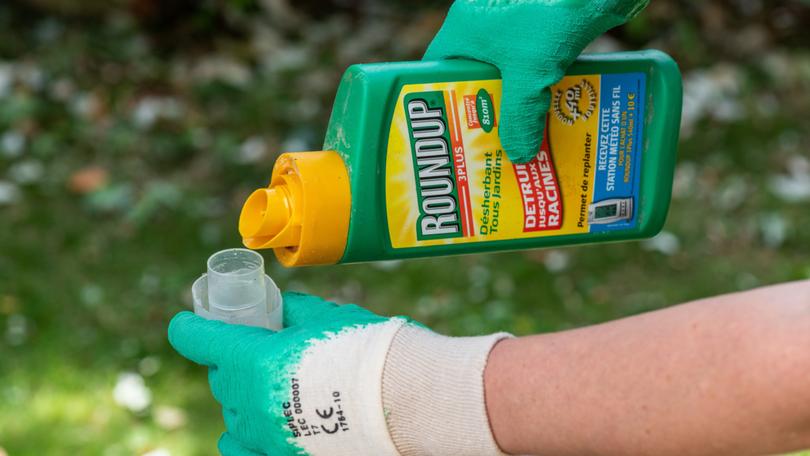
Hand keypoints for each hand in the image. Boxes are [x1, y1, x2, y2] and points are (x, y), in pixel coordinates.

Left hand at [169, 292, 508, 455]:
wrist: (403, 401)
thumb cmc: (365, 350)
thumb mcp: (325, 317)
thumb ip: (293, 312)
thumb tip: (279, 310)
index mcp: (251, 359)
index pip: (197, 339)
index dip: (190, 327)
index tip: (188, 324)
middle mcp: (248, 401)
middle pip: (221, 377)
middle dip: (232, 361)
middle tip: (258, 350)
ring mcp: (265, 435)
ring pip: (234, 414)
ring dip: (244, 397)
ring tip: (271, 388)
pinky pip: (245, 449)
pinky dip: (246, 436)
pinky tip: (256, 428)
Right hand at [424, 0, 648, 163]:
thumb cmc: (551, 15)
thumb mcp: (530, 76)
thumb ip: (520, 117)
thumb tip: (518, 155)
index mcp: (464, 27)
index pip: (439, 68)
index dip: (445, 100)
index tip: (454, 128)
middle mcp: (484, 19)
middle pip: (476, 73)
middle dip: (487, 107)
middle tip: (493, 139)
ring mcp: (515, 17)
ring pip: (508, 68)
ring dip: (519, 97)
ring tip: (526, 129)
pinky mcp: (542, 19)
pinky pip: (534, 57)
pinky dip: (541, 81)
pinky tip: (555, 105)